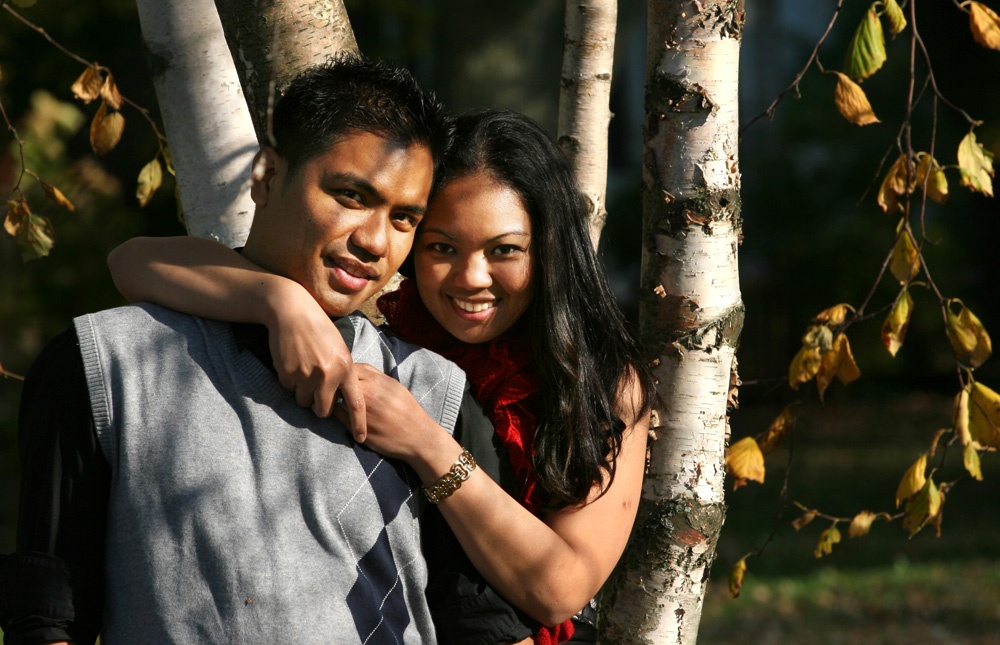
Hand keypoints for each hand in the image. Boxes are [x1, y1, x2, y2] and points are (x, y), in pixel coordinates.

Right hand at [263, 284, 365, 439]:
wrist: (292, 312)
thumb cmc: (320, 330)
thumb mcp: (340, 349)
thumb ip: (343, 372)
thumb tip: (343, 398)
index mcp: (346, 368)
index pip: (355, 404)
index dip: (359, 423)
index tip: (361, 438)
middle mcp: (327, 374)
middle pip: (323, 411)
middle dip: (319, 407)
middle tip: (316, 393)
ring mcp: (306, 375)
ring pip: (303, 401)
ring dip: (302, 392)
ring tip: (303, 369)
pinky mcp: (287, 373)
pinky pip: (288, 388)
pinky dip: (289, 380)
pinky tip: (292, 362)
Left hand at [337, 363, 445, 462]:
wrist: (417, 437)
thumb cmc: (407, 410)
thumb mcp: (395, 387)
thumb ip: (376, 376)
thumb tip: (357, 368)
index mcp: (378, 382)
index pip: (351, 368)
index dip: (347, 373)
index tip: (347, 378)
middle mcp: (368, 394)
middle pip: (341, 383)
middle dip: (339, 385)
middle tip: (341, 390)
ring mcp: (360, 411)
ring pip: (337, 399)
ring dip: (338, 400)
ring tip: (346, 404)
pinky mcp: (356, 428)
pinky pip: (338, 416)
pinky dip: (340, 414)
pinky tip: (350, 416)